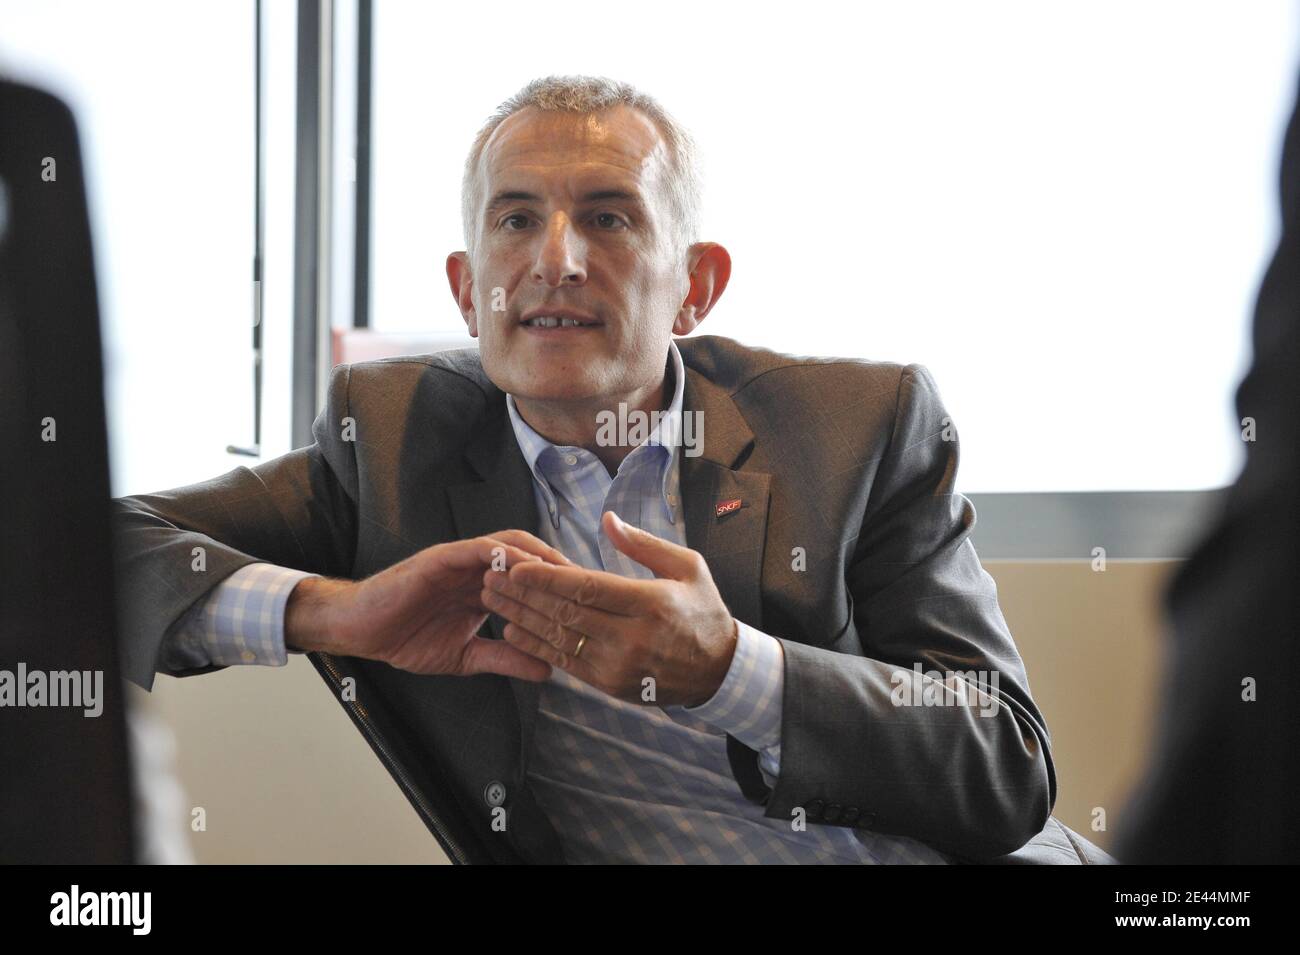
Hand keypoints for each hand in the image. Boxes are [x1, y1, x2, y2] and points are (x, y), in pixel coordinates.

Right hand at [286, 530, 571, 680]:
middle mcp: (479, 569)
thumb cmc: (406, 638)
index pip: (534, 582)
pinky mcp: (441, 558)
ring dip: (540, 557)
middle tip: (592, 586)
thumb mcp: (466, 657)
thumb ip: (505, 659)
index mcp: (487, 589)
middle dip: (563, 569)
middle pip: (533, 558)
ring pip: (511, 546)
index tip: (594, 606)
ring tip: (567, 573)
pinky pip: (478, 549)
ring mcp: (461, 560)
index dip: (564, 590)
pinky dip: (503, 555)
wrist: (361, 630)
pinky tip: (524, 567)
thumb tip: (547, 672)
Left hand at [479, 511, 738, 706]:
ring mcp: (620, 666)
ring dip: (522, 619)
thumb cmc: (702, 611)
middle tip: (493, 578)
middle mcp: (633, 638)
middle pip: (566, 613)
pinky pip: (565, 663)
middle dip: (524, 595)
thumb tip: (607, 520)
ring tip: (494, 601)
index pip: (587, 588)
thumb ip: (643, 544)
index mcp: (651, 603)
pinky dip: (536, 646)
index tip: (517, 566)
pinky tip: (514, 630)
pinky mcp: (611, 685)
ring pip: (560, 639)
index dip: (547, 578)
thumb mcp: (687, 566)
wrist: (718, 670)